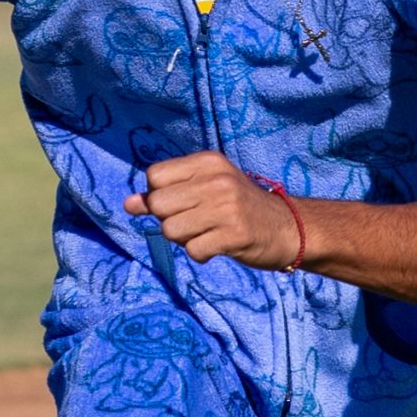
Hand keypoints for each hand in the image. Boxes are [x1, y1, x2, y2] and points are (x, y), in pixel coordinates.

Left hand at [120, 151, 301, 269]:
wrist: (289, 227)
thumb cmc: (240, 207)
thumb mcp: (205, 189)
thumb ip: (165, 194)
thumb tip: (127, 204)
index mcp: (208, 162)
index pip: (155, 176)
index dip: (160, 195)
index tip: (183, 202)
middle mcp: (217, 180)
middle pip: (158, 205)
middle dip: (169, 220)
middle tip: (196, 222)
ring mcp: (227, 207)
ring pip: (171, 230)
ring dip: (185, 239)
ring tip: (208, 233)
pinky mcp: (235, 235)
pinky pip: (193, 251)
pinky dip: (201, 254)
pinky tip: (218, 246)